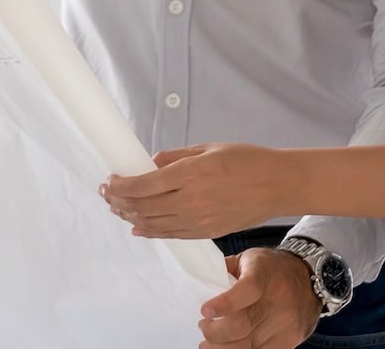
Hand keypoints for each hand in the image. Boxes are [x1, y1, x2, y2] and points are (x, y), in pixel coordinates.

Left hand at [101, 143, 291, 238]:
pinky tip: (138, 228)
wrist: (278, 185)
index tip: (108, 181)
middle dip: (118, 201)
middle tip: (106, 194)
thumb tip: (149, 164)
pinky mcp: (206, 233)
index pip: (143, 185)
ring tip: (117, 209)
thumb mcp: (207, 148)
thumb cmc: (247, 161)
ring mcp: (198, 220)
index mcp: (190, 174)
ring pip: (153, 225)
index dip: (120, 186)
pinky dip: (150, 232)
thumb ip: (174, 157)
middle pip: (142, 207)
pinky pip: (171, 235)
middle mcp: (191, 200)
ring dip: (130, 218)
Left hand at [195, 250, 320, 347]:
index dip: (224, 303)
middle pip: (242, 325)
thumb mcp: (248, 259)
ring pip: (248, 346)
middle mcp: (278, 299)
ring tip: (209, 343)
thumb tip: (198, 285)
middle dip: (215, 332)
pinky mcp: (290, 340)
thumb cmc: (271, 268)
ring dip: (222, 348)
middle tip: (204, 327)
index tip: (205, 310)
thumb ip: (224, 269)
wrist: (309, 278)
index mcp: (264, 273)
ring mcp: (286, 323)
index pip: (248, 289)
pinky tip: (229, 347)